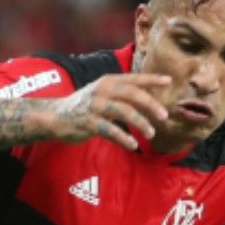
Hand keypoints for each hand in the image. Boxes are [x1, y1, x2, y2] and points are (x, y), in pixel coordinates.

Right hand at [45, 73, 170, 150]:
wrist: (55, 116)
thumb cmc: (84, 106)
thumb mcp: (102, 94)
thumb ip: (122, 95)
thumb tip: (149, 101)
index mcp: (108, 81)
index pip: (134, 79)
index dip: (151, 79)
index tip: (169, 81)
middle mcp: (102, 90)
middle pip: (132, 94)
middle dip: (150, 104)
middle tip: (164, 116)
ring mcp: (94, 106)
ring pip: (123, 111)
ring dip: (141, 123)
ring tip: (151, 134)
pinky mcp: (88, 122)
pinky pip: (110, 130)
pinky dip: (123, 138)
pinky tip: (132, 145)